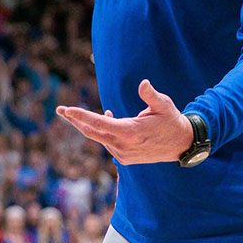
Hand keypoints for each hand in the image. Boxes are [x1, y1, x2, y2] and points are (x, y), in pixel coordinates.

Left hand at [56, 79, 193, 164]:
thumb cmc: (172, 120)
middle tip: (60, 110)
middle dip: (75, 120)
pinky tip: (107, 117)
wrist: (182, 145)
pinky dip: (102, 131)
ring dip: (87, 125)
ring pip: (98, 137)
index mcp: (130, 132)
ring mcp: (123, 154)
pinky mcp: (125, 158)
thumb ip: (151, 95)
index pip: (99, 123)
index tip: (67, 110)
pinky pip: (107, 142)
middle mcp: (123, 145)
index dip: (82, 116)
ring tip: (74, 113)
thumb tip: (143, 83)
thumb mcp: (164, 105)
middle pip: (92, 132)